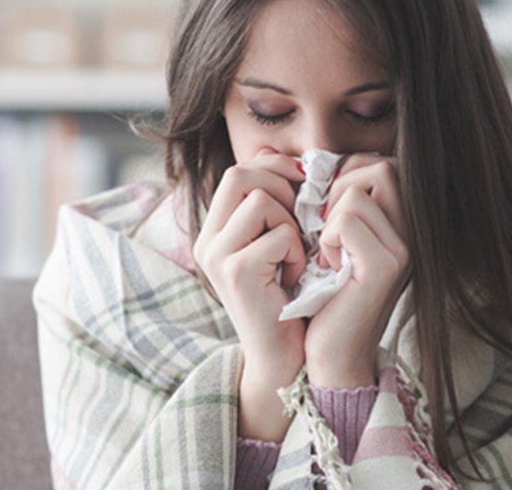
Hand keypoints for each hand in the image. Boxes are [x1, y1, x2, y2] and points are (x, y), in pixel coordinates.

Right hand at [192, 148, 306, 440]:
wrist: (283, 358)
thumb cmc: (289, 300)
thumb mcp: (277, 244)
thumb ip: (274, 204)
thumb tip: (279, 154)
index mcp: (215, 230)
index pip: (238, 170)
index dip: (275, 168)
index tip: (303, 186)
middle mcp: (207, 240)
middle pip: (242, 174)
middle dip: (283, 188)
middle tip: (301, 219)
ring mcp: (217, 255)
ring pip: (262, 201)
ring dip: (291, 224)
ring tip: (295, 255)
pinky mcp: (236, 272)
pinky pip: (279, 235)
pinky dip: (298, 253)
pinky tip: (296, 277)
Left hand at [304, 154, 409, 389]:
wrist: (328, 354)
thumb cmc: (320, 296)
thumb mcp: (320, 238)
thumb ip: (317, 197)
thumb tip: (267, 151)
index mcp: (399, 222)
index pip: (379, 162)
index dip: (343, 175)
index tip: (323, 211)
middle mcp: (411, 232)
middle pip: (378, 166)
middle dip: (337, 188)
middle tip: (322, 226)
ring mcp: (403, 248)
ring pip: (359, 190)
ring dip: (328, 217)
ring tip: (325, 251)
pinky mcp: (386, 265)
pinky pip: (349, 218)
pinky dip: (326, 238)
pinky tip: (327, 266)